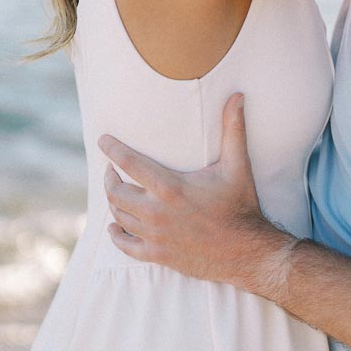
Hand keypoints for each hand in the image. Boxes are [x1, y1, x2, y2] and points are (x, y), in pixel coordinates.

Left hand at [99, 93, 294, 288]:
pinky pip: (126, 246)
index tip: (103, 141)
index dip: (112, 149)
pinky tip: (114, 228)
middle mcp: (157, 212)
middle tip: (110, 169)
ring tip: (115, 191)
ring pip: (119, 216)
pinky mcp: (158, 254)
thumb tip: (237, 96)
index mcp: (170, 188)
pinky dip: (116, 236)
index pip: (129, 163)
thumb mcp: (237, 165)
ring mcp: (155, 236)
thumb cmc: (241, 206)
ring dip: (113, 202)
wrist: (247, 253)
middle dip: (109, 178)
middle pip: (116, 192)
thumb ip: (233, 129)